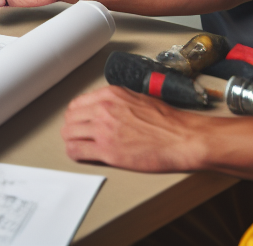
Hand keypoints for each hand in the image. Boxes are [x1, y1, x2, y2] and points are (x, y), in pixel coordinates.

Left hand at [62, 86, 209, 171]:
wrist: (183, 138)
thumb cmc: (168, 122)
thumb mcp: (137, 99)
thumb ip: (116, 102)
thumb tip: (103, 109)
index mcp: (110, 95)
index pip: (76, 104)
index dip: (77, 117)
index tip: (80, 123)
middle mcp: (103, 109)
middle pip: (70, 119)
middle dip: (73, 129)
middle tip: (80, 137)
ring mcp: (103, 130)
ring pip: (68, 135)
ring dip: (73, 141)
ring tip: (83, 147)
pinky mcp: (107, 151)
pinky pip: (76, 152)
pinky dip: (76, 155)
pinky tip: (84, 156)